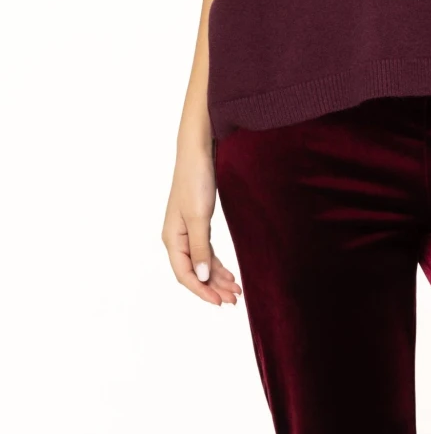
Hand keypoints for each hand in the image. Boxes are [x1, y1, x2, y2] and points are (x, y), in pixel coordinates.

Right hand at [161, 142, 241, 305]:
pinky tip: (228, 271)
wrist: (198, 151)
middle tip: (234, 299)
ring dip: (218, 277)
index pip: (185, 275)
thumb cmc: (195, 180)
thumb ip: (199, 248)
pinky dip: (217, 262)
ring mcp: (187, 230)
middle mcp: (177, 238)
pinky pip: (206, 250)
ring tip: (235, 289)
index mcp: (172, 239)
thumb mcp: (199, 217)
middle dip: (213, 287)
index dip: (202, 291)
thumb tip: (202, 277)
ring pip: (202, 262)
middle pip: (194, 271)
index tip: (220, 302)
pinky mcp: (198, 221)